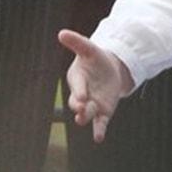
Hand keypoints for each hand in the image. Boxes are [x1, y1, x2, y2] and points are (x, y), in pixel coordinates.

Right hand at [59, 28, 132, 142]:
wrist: (110, 70)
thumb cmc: (95, 60)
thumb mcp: (89, 49)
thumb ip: (77, 43)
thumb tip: (62, 33)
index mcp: (78, 79)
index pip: (78, 86)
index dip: (79, 91)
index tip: (81, 96)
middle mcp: (83, 95)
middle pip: (78, 103)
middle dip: (79, 107)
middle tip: (80, 109)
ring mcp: (93, 104)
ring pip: (88, 114)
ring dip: (86, 117)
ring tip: (83, 120)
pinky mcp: (103, 112)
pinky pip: (100, 123)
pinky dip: (99, 130)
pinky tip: (98, 138)